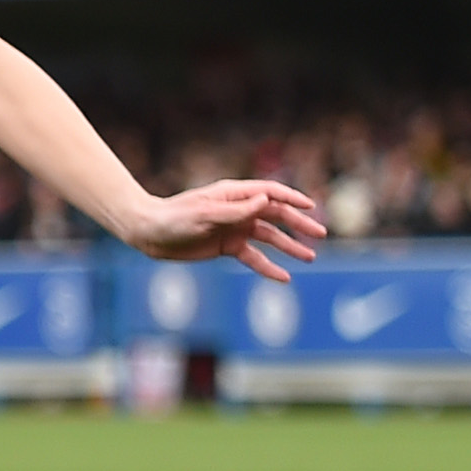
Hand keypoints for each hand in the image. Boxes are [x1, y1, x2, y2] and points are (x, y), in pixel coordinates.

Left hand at [122, 179, 324, 279]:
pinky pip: (253, 257)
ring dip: (288, 247)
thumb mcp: (205, 214)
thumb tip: (266, 200)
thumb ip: (236, 210)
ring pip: (269, 238)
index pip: (270, 193)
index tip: (311, 206)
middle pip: (275, 215)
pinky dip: (267, 266)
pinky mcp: (227, 246)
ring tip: (309, 257)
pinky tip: (284, 277)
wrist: (150, 233)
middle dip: (298, 224)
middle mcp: (237, 210)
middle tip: (320, 235)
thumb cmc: (174, 217)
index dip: (292, 198)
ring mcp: (234, 228)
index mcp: (233, 194)